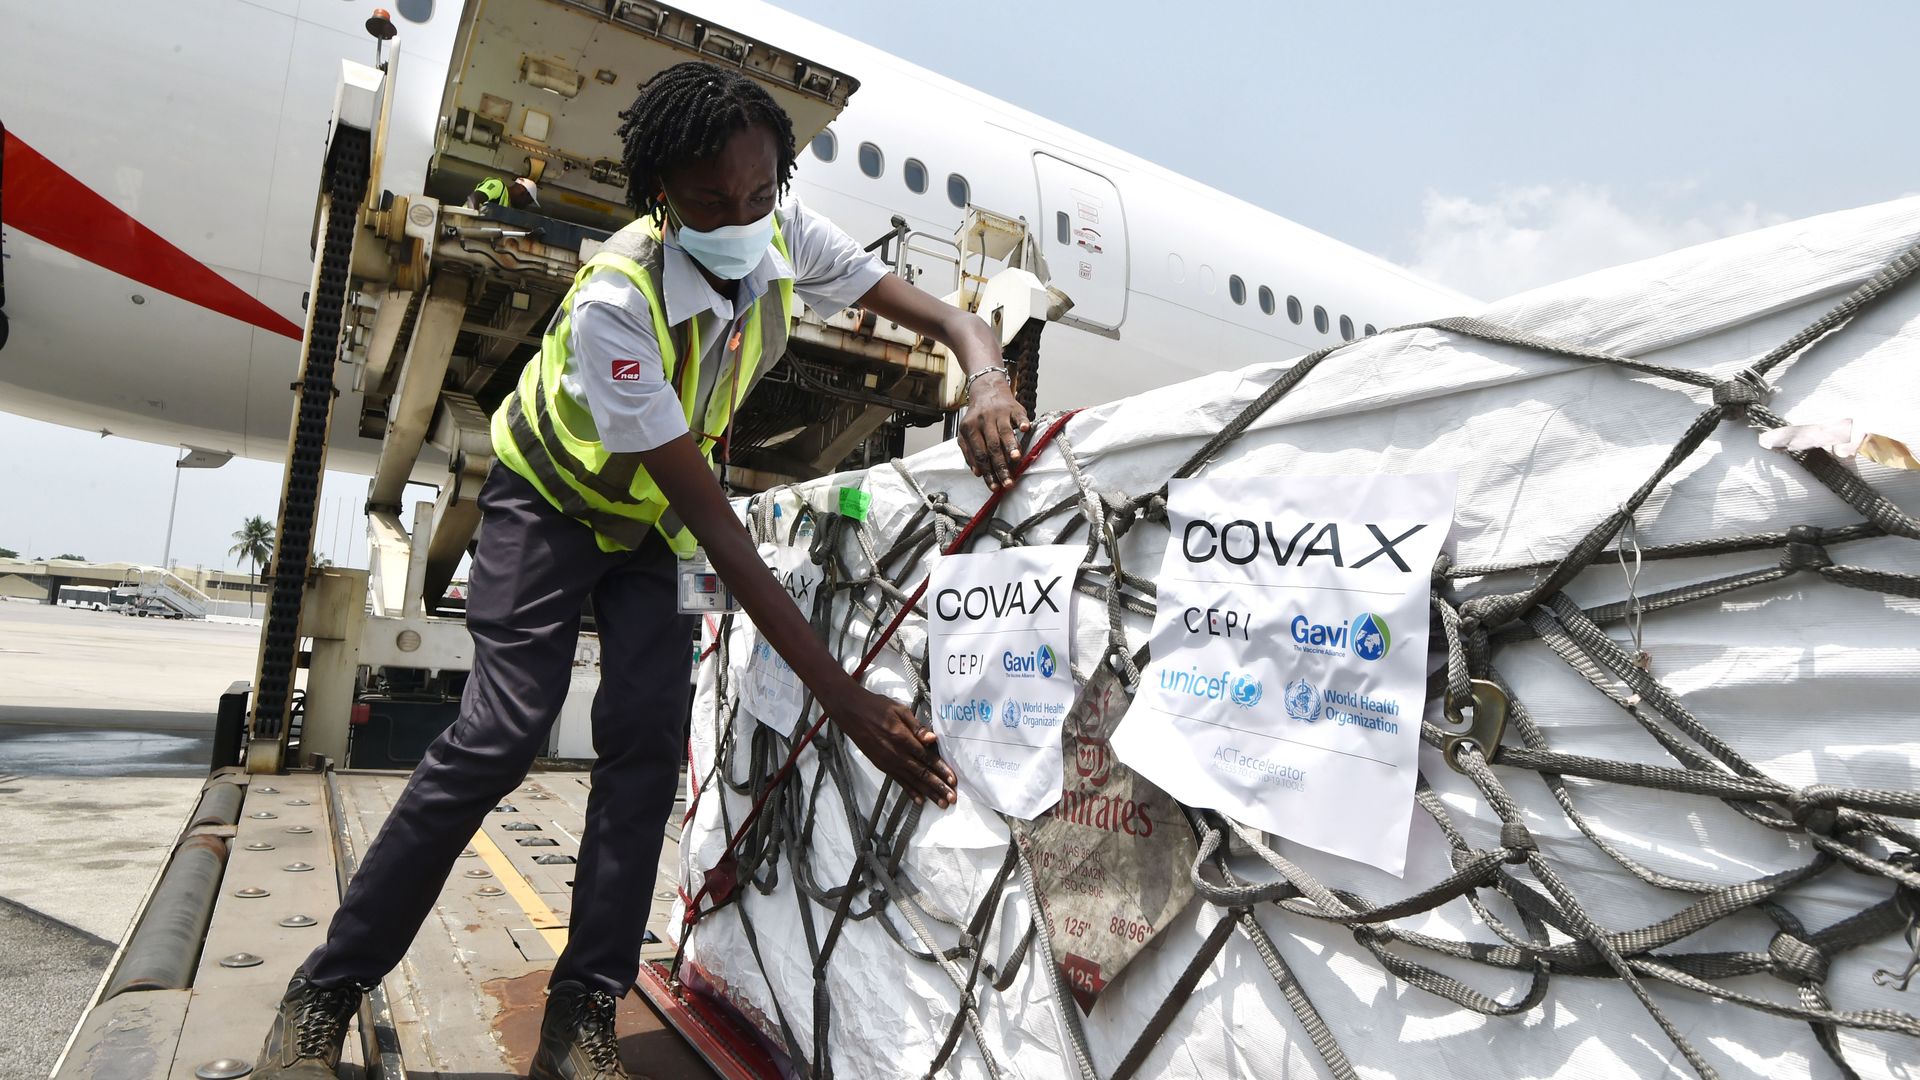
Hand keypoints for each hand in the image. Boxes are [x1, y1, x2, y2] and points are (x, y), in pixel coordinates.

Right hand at [827, 683, 957, 806]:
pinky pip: (898, 781)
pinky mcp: (881, 765)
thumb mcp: (899, 710)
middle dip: (938, 787)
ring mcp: (888, 762)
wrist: (851, 712)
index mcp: (902, 738)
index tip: (953, 780)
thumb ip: (917, 727)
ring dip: (927, 792)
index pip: (926, 758)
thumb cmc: (877, 707)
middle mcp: (896, 754)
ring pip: (911, 780)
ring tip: (939, 803)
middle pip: (921, 773)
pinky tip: (919, 800)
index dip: (941, 770)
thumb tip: (932, 739)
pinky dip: (910, 791)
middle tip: (951, 799)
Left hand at [959, 375, 1030, 490]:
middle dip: (1001, 467)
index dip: (987, 472)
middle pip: (992, 447)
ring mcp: (999, 413)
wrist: (987, 390)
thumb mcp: (966, 433)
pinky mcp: (1014, 408)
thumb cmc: (977, 418)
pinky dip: (1022, 422)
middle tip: (1008, 483)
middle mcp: (984, 421)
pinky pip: (1019, 416)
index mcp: (970, 428)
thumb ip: (969, 453)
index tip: (994, 487)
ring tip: (1016, 460)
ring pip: (1004, 432)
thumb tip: (977, 473)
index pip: (979, 454)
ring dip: (1010, 446)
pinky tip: (1025, 429)